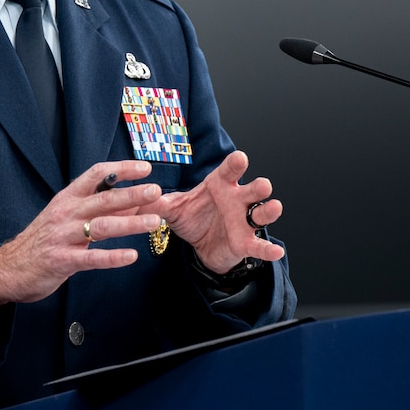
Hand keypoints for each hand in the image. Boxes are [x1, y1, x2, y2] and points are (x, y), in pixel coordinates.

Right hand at [0, 160, 161, 308]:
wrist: (8, 268)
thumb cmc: (43, 240)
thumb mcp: (67, 216)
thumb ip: (98, 208)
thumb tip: (133, 200)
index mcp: (68, 198)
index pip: (96, 175)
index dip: (121, 169)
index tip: (144, 167)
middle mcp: (66, 213)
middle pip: (104, 199)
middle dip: (132, 194)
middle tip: (156, 191)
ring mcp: (63, 237)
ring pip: (101, 226)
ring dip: (130, 223)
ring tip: (153, 222)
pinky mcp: (62, 261)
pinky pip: (91, 258)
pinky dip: (112, 257)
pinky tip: (131, 256)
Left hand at [150, 150, 285, 273]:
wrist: (200, 246)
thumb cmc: (192, 217)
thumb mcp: (172, 209)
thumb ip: (155, 203)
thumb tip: (133, 197)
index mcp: (221, 185)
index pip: (231, 170)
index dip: (236, 164)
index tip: (240, 158)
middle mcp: (238, 199)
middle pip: (254, 189)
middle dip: (259, 186)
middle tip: (261, 185)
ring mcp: (245, 221)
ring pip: (262, 212)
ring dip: (269, 210)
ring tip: (273, 207)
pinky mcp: (246, 243)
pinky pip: (259, 245)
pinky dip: (268, 249)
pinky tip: (276, 251)